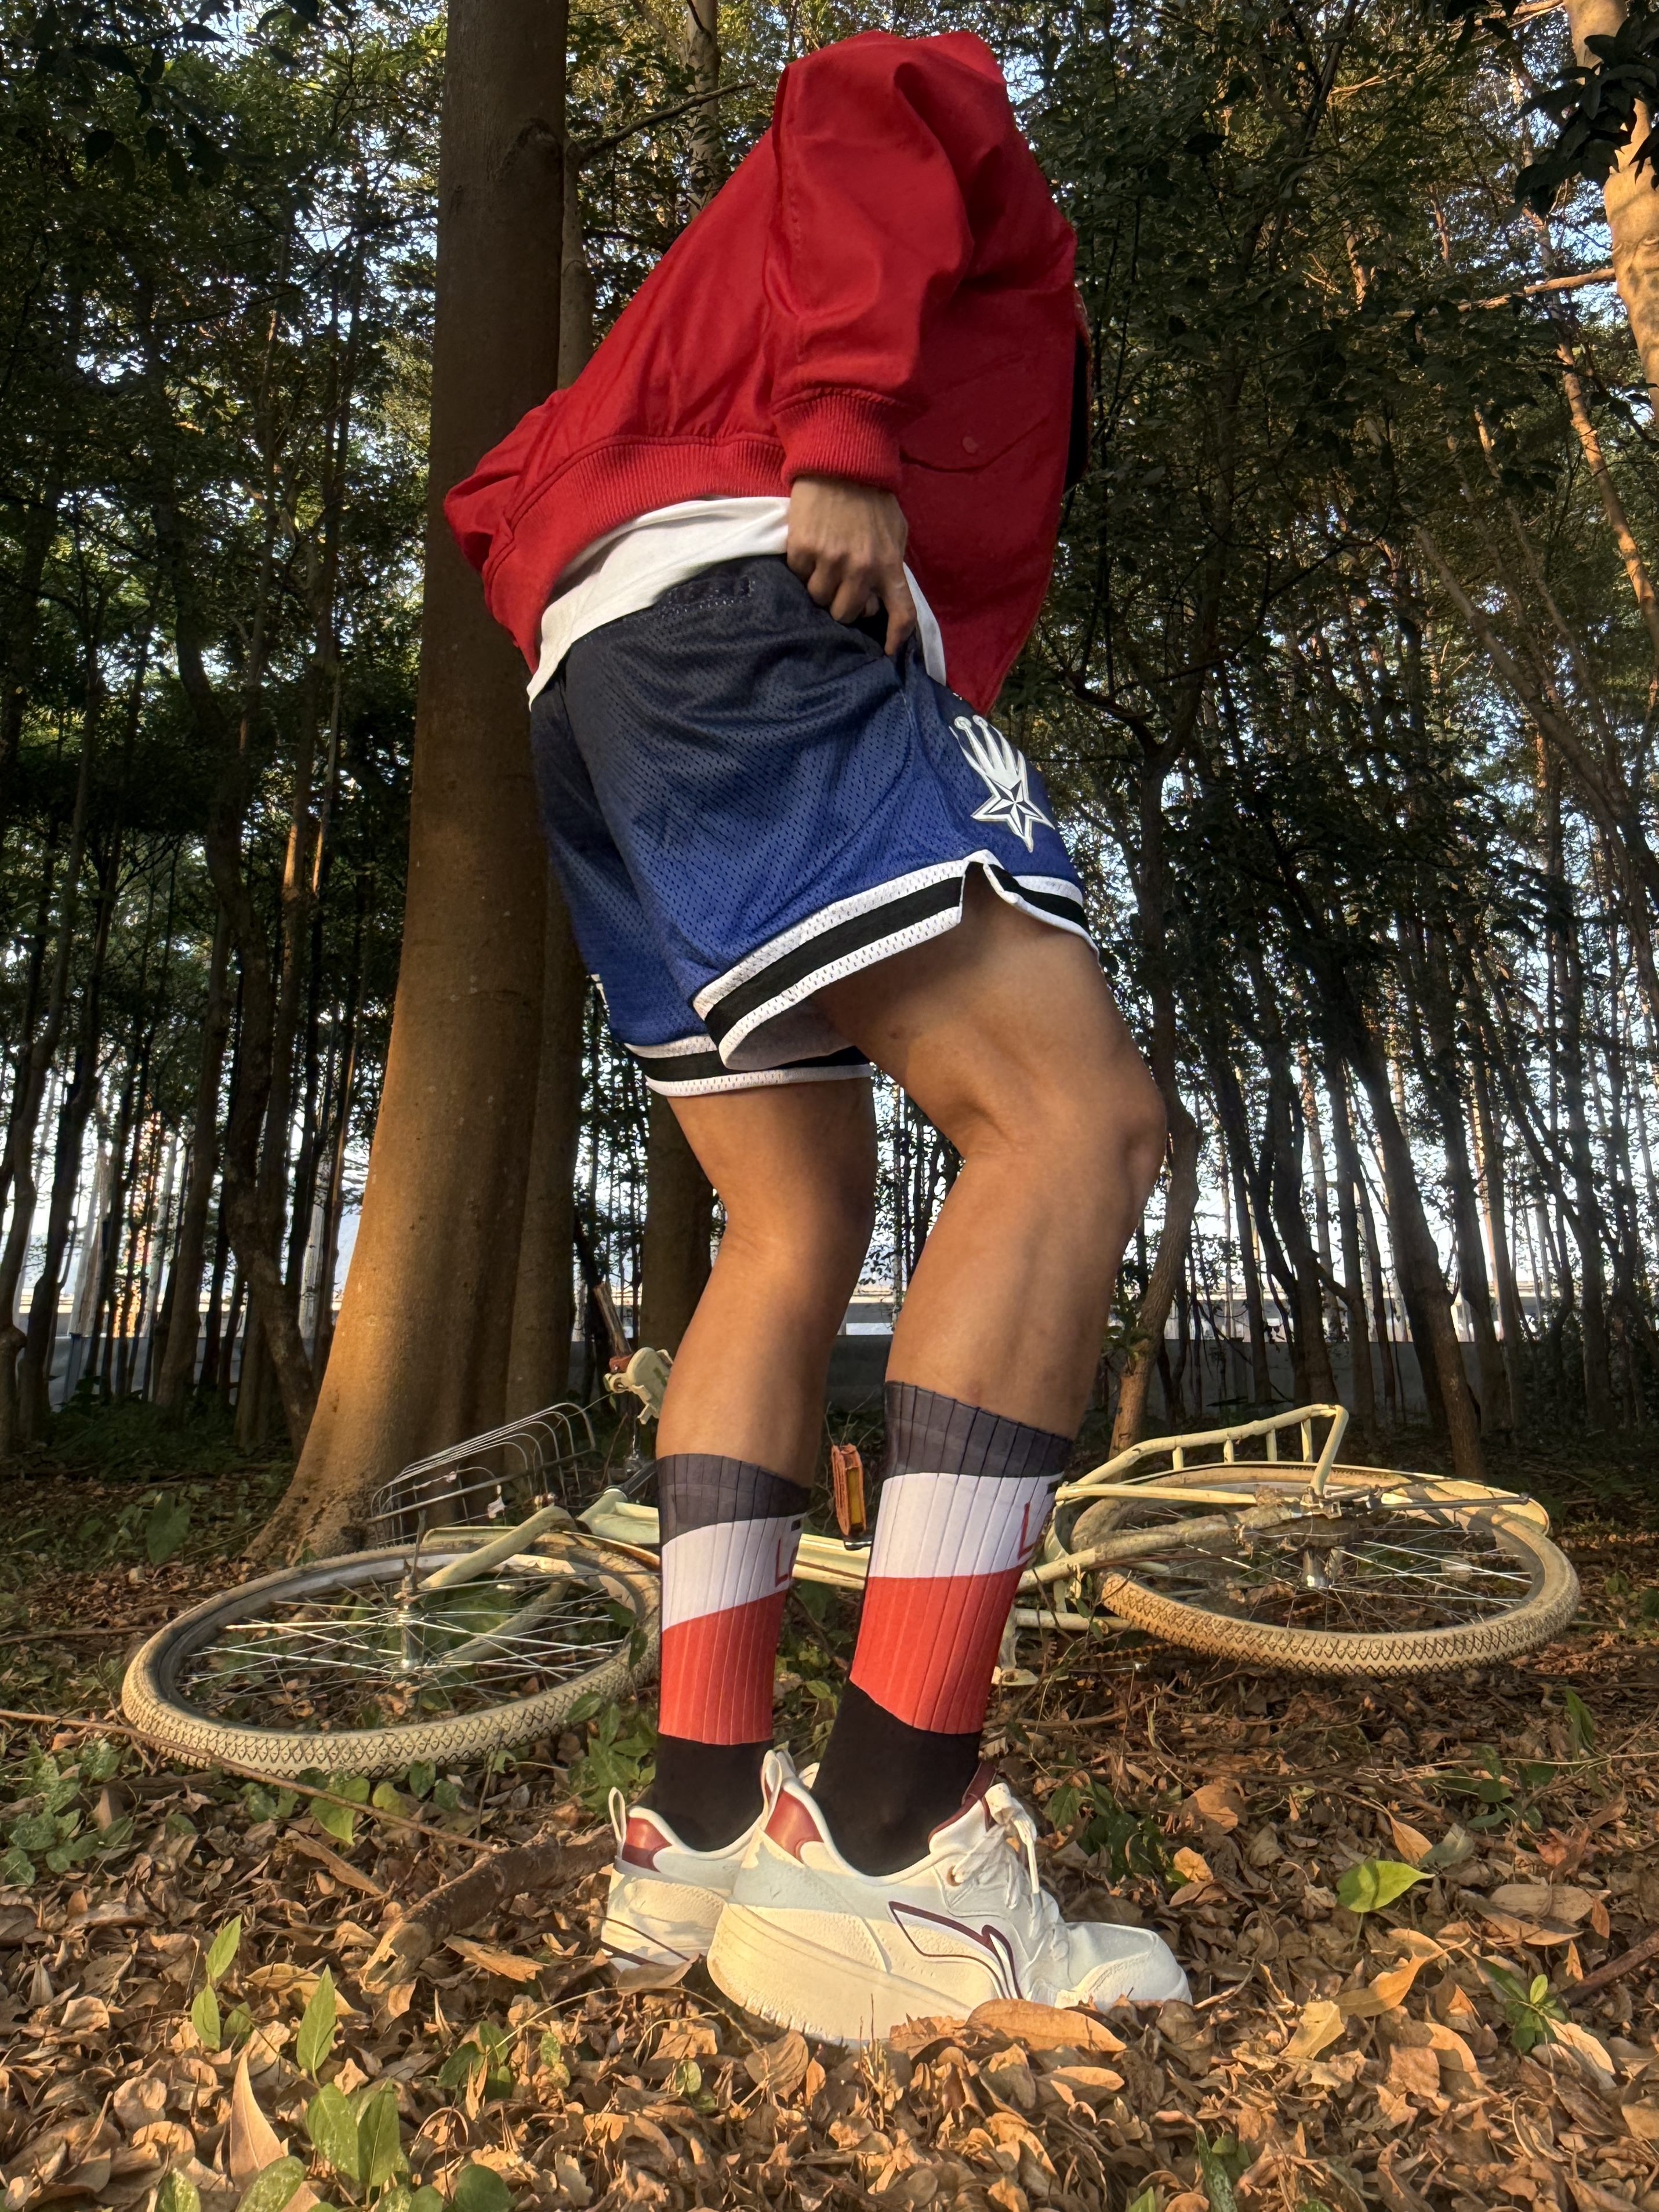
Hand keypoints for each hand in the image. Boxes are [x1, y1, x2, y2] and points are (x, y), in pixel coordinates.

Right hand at [785, 475, 916, 656]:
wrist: (841, 462)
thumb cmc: (872, 499)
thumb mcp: (895, 531)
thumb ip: (891, 564)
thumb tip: (880, 597)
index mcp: (889, 564)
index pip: (901, 613)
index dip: (896, 637)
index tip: (889, 652)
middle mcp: (860, 567)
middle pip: (846, 614)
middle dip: (842, 604)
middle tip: (841, 585)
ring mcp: (829, 559)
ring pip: (818, 598)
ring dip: (820, 585)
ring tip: (824, 561)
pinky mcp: (803, 549)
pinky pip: (798, 575)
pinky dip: (802, 565)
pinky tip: (811, 544)